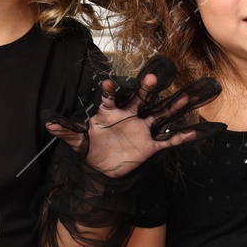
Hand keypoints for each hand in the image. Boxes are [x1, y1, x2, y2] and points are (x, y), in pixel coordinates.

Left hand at [45, 55, 224, 177]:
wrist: (102, 170)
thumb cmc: (91, 149)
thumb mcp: (78, 142)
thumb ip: (67, 131)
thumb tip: (48, 123)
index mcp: (110, 112)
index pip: (110, 97)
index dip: (109, 89)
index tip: (107, 81)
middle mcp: (130, 116)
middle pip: (141, 99)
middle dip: (147, 89)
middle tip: (152, 76)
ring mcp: (143, 129)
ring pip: (161, 115)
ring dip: (174, 106)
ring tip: (189, 93)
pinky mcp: (151, 146)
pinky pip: (169, 140)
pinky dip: (183, 137)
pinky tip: (197, 130)